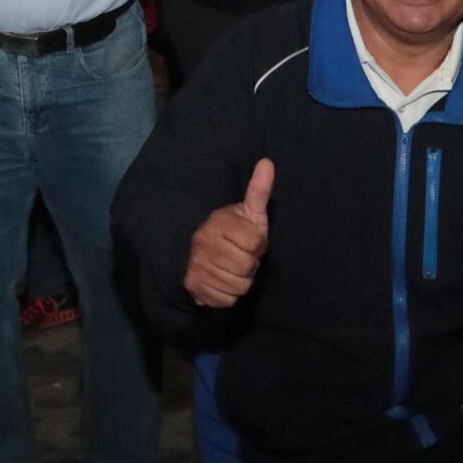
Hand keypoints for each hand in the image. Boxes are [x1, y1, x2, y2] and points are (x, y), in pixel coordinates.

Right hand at [186, 158, 273, 306]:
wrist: (195, 253)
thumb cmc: (230, 232)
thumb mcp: (247, 211)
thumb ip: (258, 190)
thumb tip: (268, 162)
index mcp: (218, 223)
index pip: (255, 242)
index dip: (258, 244)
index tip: (248, 240)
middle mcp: (203, 243)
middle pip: (247, 266)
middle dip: (250, 265)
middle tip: (240, 256)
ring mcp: (197, 266)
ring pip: (239, 286)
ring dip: (241, 281)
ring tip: (231, 269)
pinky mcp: (194, 288)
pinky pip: (227, 300)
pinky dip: (228, 294)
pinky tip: (222, 281)